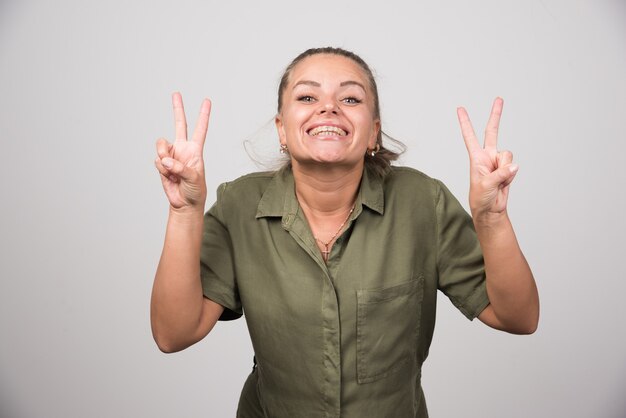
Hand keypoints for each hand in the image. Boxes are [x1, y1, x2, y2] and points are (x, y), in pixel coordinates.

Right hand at [155, 92, 210, 210]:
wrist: (184, 203)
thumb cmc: (195, 190)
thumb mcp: (194, 179)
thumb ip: (180, 168)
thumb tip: (166, 160)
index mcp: (195, 150)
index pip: (200, 129)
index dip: (203, 115)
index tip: (207, 101)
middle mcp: (183, 148)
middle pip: (179, 124)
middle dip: (177, 108)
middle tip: (176, 93)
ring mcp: (171, 155)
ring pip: (161, 145)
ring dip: (163, 156)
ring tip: (171, 170)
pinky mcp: (162, 163)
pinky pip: (157, 160)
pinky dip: (162, 169)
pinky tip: (169, 176)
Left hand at [457, 97, 517, 218]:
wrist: (491, 209)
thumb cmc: (481, 197)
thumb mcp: (485, 185)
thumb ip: (500, 174)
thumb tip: (514, 165)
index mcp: (476, 157)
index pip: (469, 136)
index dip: (465, 123)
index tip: (460, 109)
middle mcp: (487, 156)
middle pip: (492, 131)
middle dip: (496, 115)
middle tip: (499, 98)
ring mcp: (498, 161)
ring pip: (508, 155)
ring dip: (505, 170)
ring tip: (497, 181)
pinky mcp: (508, 168)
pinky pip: (514, 166)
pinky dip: (510, 175)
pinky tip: (504, 182)